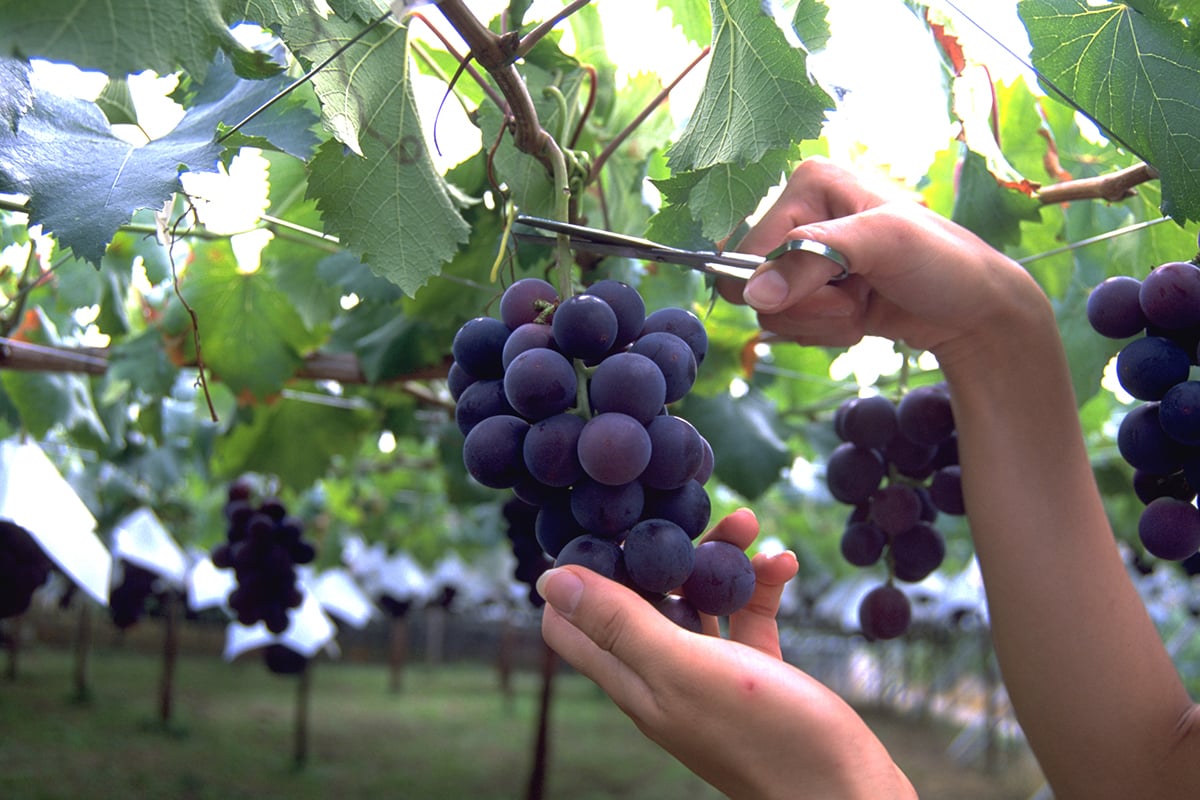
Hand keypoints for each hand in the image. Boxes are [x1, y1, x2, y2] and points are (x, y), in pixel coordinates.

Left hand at [537, 508, 914, 798]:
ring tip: (747, 523)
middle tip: (688, 514)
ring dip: (717, 559)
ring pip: (695, 600)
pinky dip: (760, 585)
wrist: (849, 792)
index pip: (572, 623)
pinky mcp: (756, 672)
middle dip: (660, 550)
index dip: (579, 572)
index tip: (609, 529)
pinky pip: (746, 616)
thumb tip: (551, 581)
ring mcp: (710, 675)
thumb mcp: (684, 670)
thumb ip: (621, 625)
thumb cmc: (767, 737)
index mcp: (633, 680)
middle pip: (639, 598)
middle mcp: (662, 676)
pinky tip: (784, 562)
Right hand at [717, 158, 1050, 370]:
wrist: (975, 310)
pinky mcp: (815, 290)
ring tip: (865, 303)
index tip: (842, 283)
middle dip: (811, 308)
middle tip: (858, 296)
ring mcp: (806, 256)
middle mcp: (800, 215)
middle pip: (754, 289)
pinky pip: (791, 327)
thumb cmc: (943, 262)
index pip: (749, 254)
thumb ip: (813, 260)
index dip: (786, 285)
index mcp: (808, 185)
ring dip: (824, 323)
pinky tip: (862, 315)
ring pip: (773, 314)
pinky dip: (828, 331)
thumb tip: (754, 292)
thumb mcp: (882, 246)